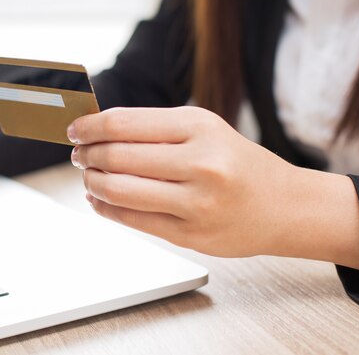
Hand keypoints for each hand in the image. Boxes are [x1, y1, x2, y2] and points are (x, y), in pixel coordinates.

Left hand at [68, 107, 358, 269]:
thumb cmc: (236, 162)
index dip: (89, 127)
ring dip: (91, 182)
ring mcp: (195, 203)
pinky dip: (105, 207)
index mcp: (199, 127)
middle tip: (78, 154)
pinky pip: (132, 220)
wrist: (284, 206)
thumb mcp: (204, 129)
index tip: (74, 130)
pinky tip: (98, 199)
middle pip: (116, 156)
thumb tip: (97, 130)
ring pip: (118, 190)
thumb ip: (153, 128)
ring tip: (87, 176)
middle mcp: (199, 163)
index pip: (123, 123)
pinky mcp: (190, 235)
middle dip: (86, 155)